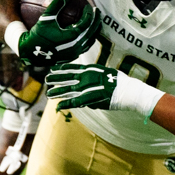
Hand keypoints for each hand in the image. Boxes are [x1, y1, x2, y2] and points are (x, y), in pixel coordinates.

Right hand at [15, 0, 101, 69]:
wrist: (32, 55)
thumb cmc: (39, 36)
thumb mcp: (46, 18)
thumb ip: (57, 5)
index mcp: (73, 36)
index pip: (87, 22)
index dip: (89, 13)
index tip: (88, 6)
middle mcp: (77, 46)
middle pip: (92, 31)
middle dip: (96, 20)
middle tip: (97, 11)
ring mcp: (75, 53)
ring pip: (90, 40)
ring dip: (94, 30)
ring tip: (95, 22)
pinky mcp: (72, 57)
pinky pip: (85, 47)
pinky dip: (88, 39)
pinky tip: (86, 34)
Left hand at [47, 63, 165, 118]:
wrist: (127, 91)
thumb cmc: (119, 82)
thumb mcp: (106, 73)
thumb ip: (96, 76)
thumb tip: (90, 79)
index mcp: (90, 70)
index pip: (72, 68)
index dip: (62, 68)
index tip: (54, 68)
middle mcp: (86, 77)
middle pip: (66, 78)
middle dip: (56, 79)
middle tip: (47, 79)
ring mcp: (86, 88)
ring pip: (67, 90)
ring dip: (57, 92)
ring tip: (49, 93)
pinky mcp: (88, 99)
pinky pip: (73, 102)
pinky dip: (65, 104)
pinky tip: (58, 107)